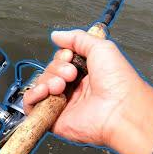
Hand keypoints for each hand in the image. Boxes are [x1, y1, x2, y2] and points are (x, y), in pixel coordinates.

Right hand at [23, 29, 152, 153]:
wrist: (120, 109)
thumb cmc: (119, 83)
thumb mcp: (101, 47)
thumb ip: (77, 38)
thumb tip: (57, 35)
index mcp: (85, 74)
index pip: (60, 60)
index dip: (61, 57)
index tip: (70, 56)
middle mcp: (74, 89)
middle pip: (48, 71)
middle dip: (56, 69)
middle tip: (70, 73)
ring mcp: (63, 103)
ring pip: (40, 86)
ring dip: (47, 80)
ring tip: (60, 85)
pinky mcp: (54, 118)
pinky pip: (32, 106)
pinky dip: (33, 96)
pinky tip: (45, 91)